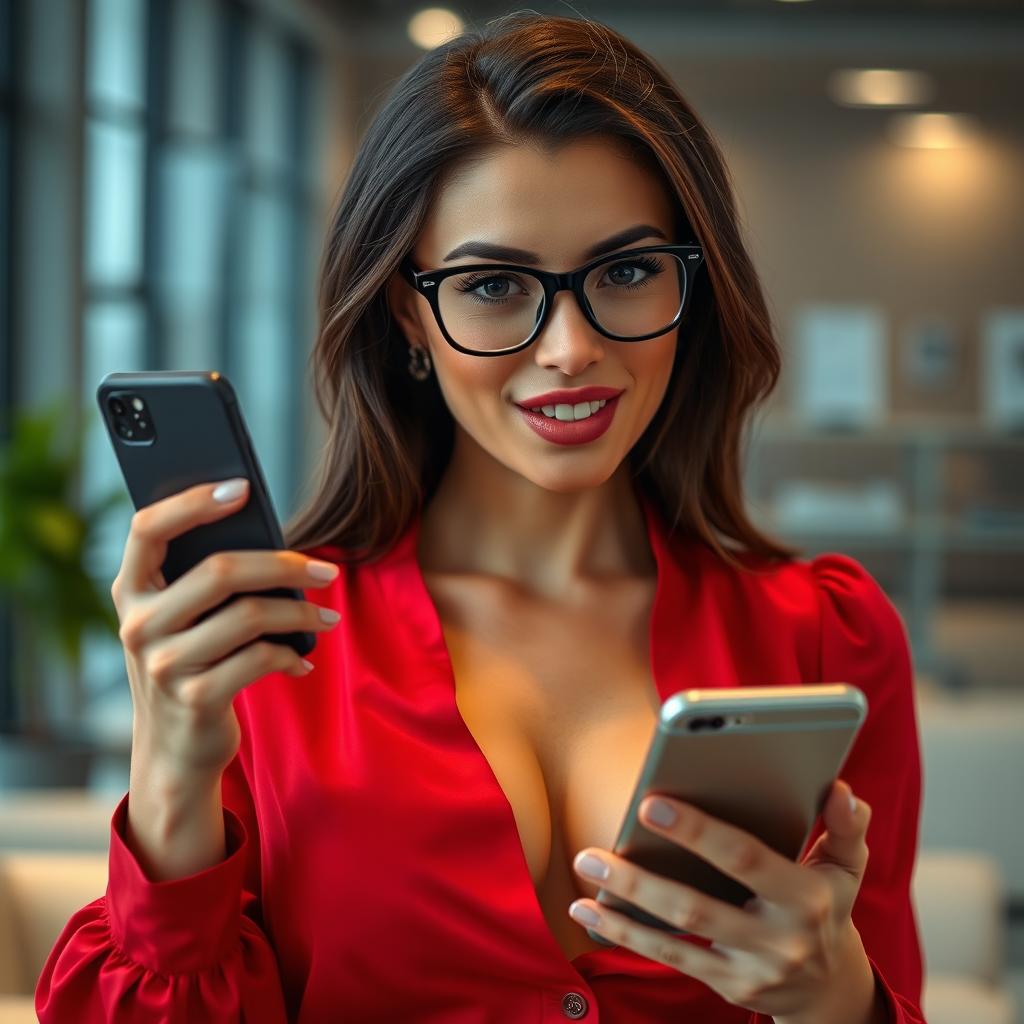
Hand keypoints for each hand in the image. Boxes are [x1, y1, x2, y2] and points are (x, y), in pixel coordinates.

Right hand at [111, 478, 342, 780]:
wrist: (175, 749)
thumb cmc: (192, 662)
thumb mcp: (183, 618)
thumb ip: (205, 578)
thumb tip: (271, 538)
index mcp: (131, 589)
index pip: (148, 529)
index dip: (193, 502)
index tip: (243, 487)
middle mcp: (138, 624)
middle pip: (219, 571)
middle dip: (285, 566)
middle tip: (327, 571)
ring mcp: (163, 664)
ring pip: (250, 616)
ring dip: (300, 615)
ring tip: (327, 618)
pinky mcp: (194, 698)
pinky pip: (260, 659)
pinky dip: (291, 656)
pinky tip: (302, 660)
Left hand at [569, 779, 873, 1019]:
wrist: (831, 990)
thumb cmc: (826, 904)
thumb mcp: (846, 867)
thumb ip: (847, 825)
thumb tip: (841, 789)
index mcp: (807, 896)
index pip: (746, 858)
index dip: (698, 832)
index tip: (651, 803)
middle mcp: (780, 939)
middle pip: (699, 906)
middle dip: (642, 879)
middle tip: (595, 849)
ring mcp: (753, 969)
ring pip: (678, 933)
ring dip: (625, 903)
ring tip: (586, 866)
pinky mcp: (730, 988)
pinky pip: (671, 958)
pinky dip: (627, 934)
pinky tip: (590, 909)